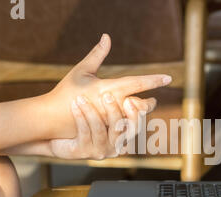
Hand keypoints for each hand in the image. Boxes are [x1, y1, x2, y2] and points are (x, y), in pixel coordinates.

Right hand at [48, 33, 169, 125]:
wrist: (52, 119)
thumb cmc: (67, 92)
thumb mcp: (81, 71)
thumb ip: (97, 55)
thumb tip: (107, 36)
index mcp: (108, 89)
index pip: (137, 83)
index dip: (154, 80)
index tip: (168, 78)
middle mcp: (112, 107)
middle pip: (142, 105)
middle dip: (150, 102)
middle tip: (153, 100)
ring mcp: (110, 124)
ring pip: (137, 121)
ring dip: (142, 115)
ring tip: (144, 109)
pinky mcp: (107, 136)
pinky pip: (126, 132)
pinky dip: (131, 126)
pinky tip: (132, 123)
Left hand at [49, 93, 150, 159]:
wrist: (56, 138)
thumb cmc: (82, 121)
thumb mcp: (100, 112)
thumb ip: (113, 99)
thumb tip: (124, 74)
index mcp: (121, 135)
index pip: (135, 125)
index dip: (137, 114)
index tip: (130, 99)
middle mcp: (114, 146)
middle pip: (119, 130)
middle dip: (114, 112)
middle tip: (107, 96)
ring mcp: (98, 151)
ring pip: (100, 130)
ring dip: (91, 111)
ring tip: (82, 97)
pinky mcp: (82, 152)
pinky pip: (83, 132)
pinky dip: (80, 116)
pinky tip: (74, 104)